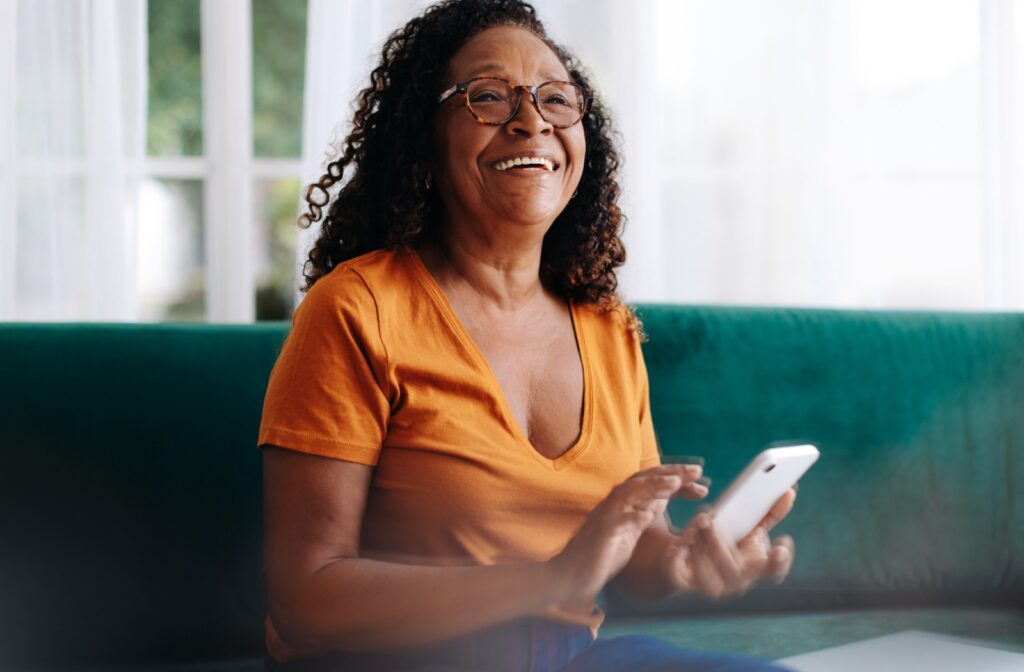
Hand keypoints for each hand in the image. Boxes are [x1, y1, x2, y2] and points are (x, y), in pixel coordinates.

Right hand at [548, 464, 705, 607]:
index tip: (701, 484)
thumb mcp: (630, 531)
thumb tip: (660, 501)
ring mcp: (607, 516)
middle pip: (645, 478)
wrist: (572, 575)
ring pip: (630, 491)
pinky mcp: (601, 533)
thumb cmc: (602, 554)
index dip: (678, 480)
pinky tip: (647, 516)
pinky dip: (631, 516)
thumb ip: (642, 514)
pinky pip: (616, 521)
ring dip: (653, 485)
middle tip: (696, 471)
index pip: (654, 483)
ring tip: (676, 482)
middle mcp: (616, 503)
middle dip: (671, 473)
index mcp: (626, 503)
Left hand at [665, 487, 797, 599]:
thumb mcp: (747, 527)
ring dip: (699, 544)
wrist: (690, 559)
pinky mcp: (684, 584)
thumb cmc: (727, 542)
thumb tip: (789, 491)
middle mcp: (736, 582)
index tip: (781, 544)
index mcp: (755, 568)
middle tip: (708, 520)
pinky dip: (679, 554)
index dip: (779, 561)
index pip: (772, 570)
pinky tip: (681, 539)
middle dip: (719, 543)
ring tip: (696, 523)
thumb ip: (768, 512)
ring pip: (705, 572)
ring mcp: (711, 587)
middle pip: (732, 568)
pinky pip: (679, 572)